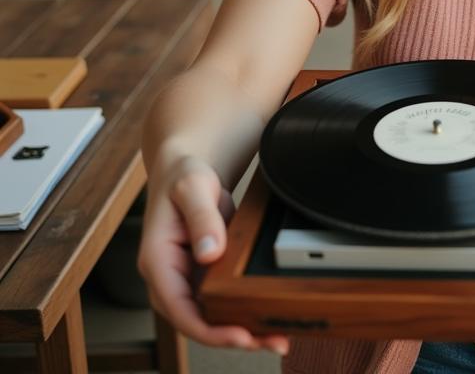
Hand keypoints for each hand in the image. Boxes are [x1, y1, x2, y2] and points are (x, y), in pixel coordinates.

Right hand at [138, 156, 288, 355]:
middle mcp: (169, 277)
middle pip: (197, 321)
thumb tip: (209, 253)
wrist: (185, 171)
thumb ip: (202, 218)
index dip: (208, 330)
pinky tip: (268, 317)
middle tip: (272, 342)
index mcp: (157, 261)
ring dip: (242, 331)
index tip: (240, 336)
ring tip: (278, 337)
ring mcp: (186, 279)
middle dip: (232, 338)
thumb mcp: (193, 188)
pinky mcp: (202, 276)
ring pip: (210, 317)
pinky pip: (220, 301)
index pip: (178, 309)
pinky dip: (242, 312)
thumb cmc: (184, 177)